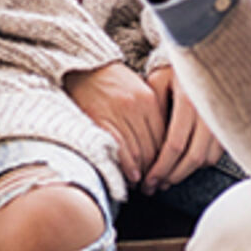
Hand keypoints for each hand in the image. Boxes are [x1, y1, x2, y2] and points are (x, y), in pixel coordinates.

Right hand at [65, 62, 165, 182]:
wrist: (84, 67)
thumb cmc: (113, 81)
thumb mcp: (140, 91)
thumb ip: (152, 114)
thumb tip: (163, 146)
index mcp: (149, 99)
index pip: (165, 137)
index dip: (166, 159)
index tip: (165, 172)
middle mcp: (136, 107)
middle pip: (153, 147)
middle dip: (156, 170)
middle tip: (155, 184)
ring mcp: (118, 114)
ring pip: (138, 151)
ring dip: (142, 172)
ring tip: (142, 183)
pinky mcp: (100, 120)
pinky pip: (120, 149)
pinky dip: (128, 166)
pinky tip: (132, 176)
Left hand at [141, 65, 223, 193]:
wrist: (199, 51)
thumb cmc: (172, 68)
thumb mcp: (156, 82)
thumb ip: (153, 111)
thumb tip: (146, 146)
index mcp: (189, 100)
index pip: (174, 145)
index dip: (160, 167)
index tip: (148, 180)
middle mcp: (209, 111)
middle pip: (192, 157)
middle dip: (171, 176)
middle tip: (155, 186)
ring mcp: (222, 118)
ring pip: (206, 159)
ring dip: (185, 173)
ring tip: (166, 179)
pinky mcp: (227, 124)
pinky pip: (216, 153)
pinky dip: (199, 164)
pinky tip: (183, 165)